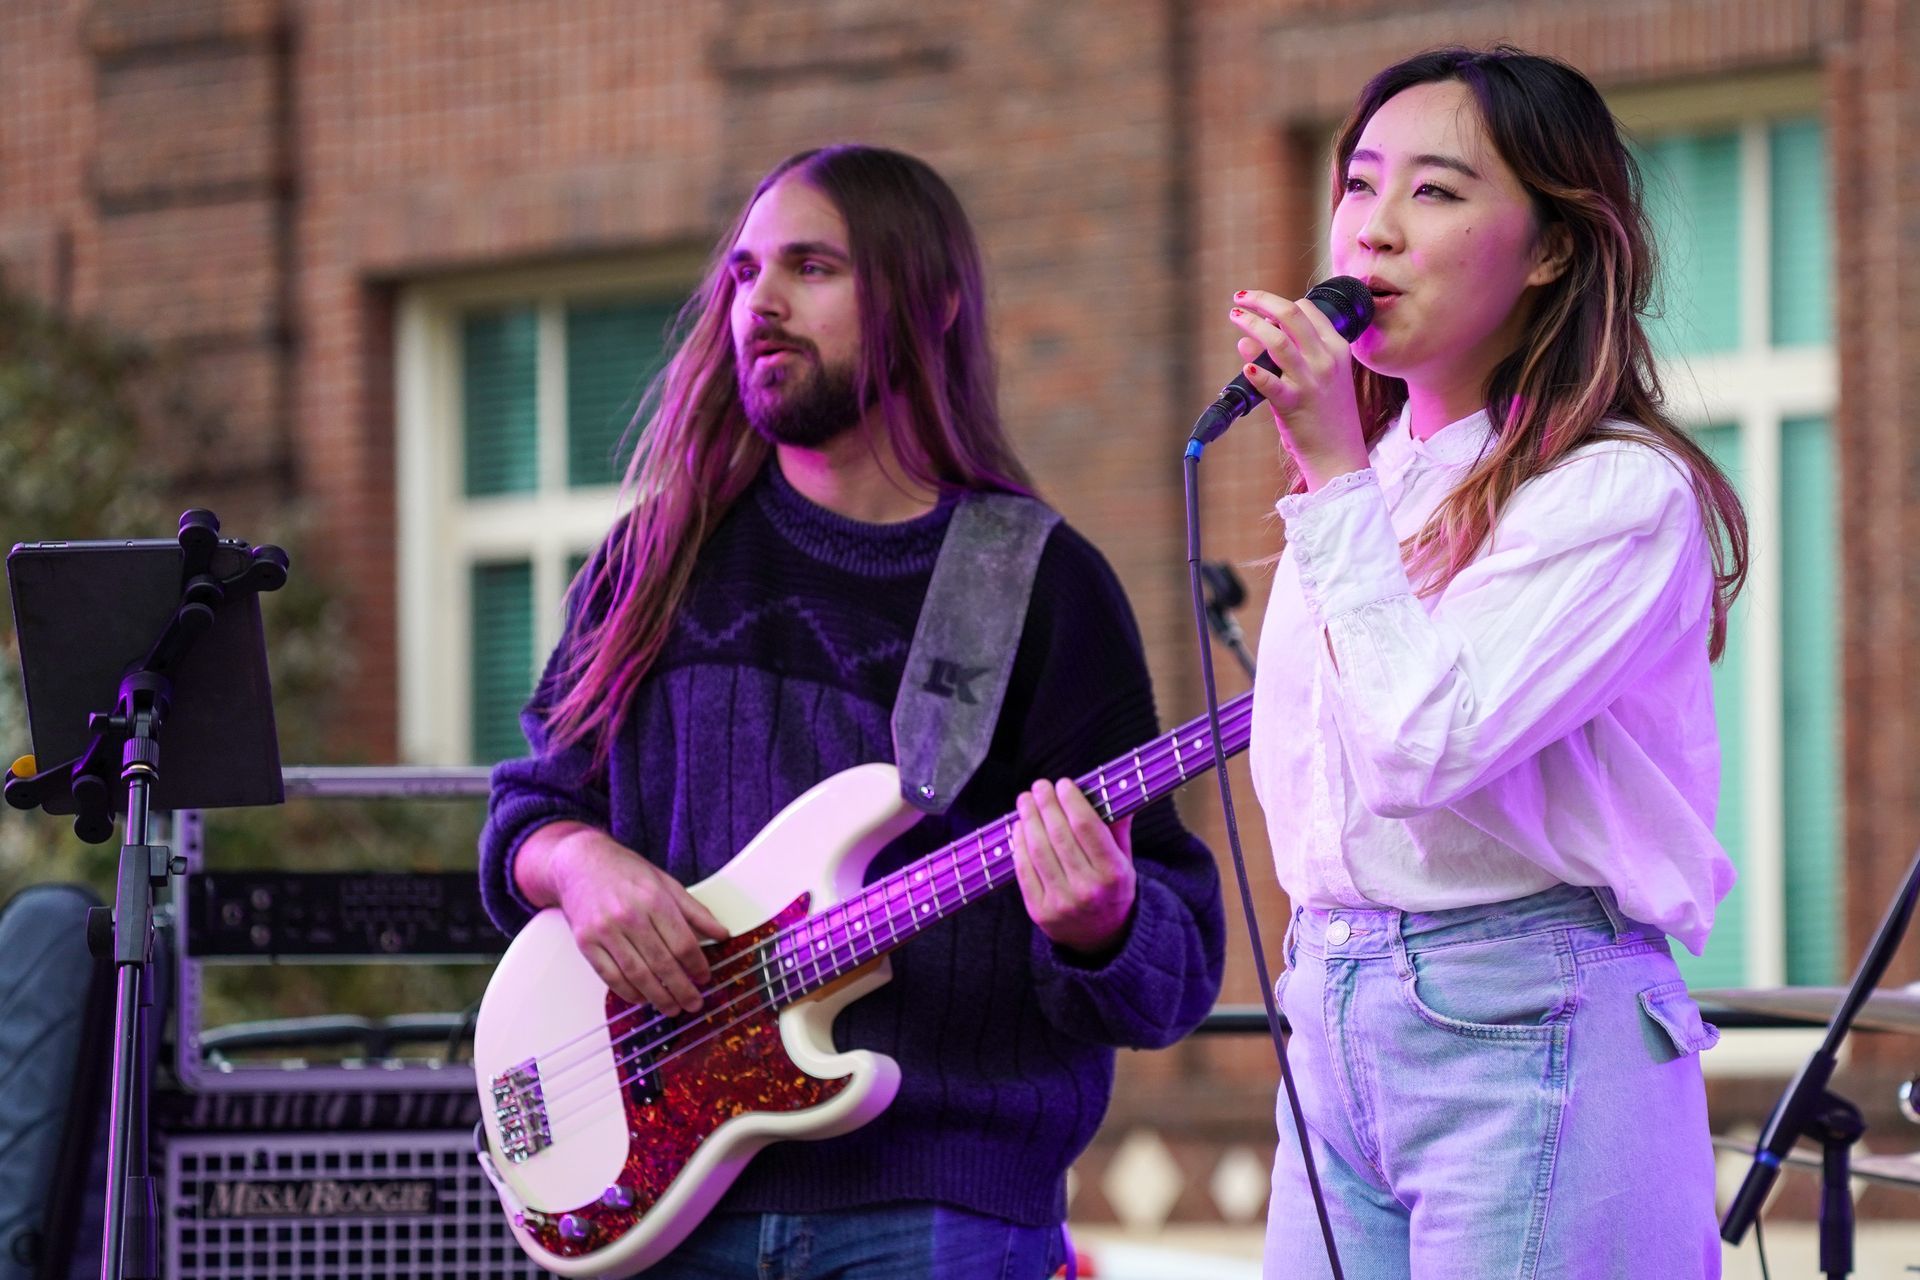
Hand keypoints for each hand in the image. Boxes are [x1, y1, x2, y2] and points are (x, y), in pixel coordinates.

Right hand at [544, 827, 729, 1013]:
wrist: (578, 862)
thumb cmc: (624, 871)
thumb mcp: (666, 883)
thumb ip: (695, 911)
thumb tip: (722, 933)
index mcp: (654, 899)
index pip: (683, 943)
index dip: (697, 966)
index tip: (705, 978)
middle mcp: (629, 915)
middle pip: (662, 963)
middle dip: (682, 989)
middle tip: (693, 1003)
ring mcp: (605, 930)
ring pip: (637, 974)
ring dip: (658, 997)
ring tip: (672, 1008)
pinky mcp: (585, 942)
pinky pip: (610, 976)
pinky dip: (628, 992)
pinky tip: (642, 998)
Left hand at [1011, 778, 1136, 956]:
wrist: (1101, 939)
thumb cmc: (1112, 889)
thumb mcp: (1125, 861)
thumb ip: (1117, 827)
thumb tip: (1112, 787)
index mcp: (1114, 874)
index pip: (1088, 828)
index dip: (1072, 801)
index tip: (1063, 783)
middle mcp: (1088, 890)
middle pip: (1059, 836)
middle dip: (1046, 805)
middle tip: (1039, 786)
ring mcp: (1062, 903)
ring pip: (1038, 851)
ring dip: (1029, 820)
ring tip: (1026, 801)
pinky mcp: (1039, 912)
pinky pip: (1023, 871)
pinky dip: (1019, 845)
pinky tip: (1019, 827)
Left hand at [1229, 289, 1369, 488]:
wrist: (1340, 455)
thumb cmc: (1327, 416)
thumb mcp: (1317, 379)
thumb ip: (1287, 357)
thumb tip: (1246, 340)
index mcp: (1337, 349)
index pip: (1307, 310)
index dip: (1280, 304)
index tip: (1263, 308)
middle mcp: (1325, 360)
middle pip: (1291, 315)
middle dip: (1262, 300)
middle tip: (1240, 297)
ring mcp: (1310, 381)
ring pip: (1277, 340)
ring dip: (1251, 323)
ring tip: (1235, 316)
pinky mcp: (1293, 404)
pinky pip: (1270, 383)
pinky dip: (1256, 372)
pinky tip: (1246, 367)